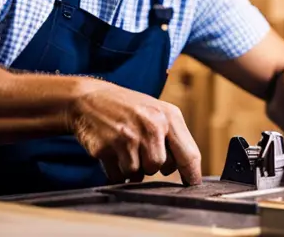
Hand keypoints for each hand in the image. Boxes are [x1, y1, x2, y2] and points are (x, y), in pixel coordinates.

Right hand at [66, 80, 201, 185]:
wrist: (90, 98)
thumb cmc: (130, 108)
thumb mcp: (158, 112)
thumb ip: (174, 137)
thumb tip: (189, 171)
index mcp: (169, 115)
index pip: (189, 154)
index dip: (192, 175)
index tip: (193, 186)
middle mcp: (152, 125)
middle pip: (163, 167)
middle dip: (152, 163)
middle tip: (141, 146)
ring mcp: (129, 137)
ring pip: (139, 174)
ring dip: (133, 167)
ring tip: (125, 146)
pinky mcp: (107, 148)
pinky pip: (119, 176)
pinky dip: (116, 170)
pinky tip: (113, 151)